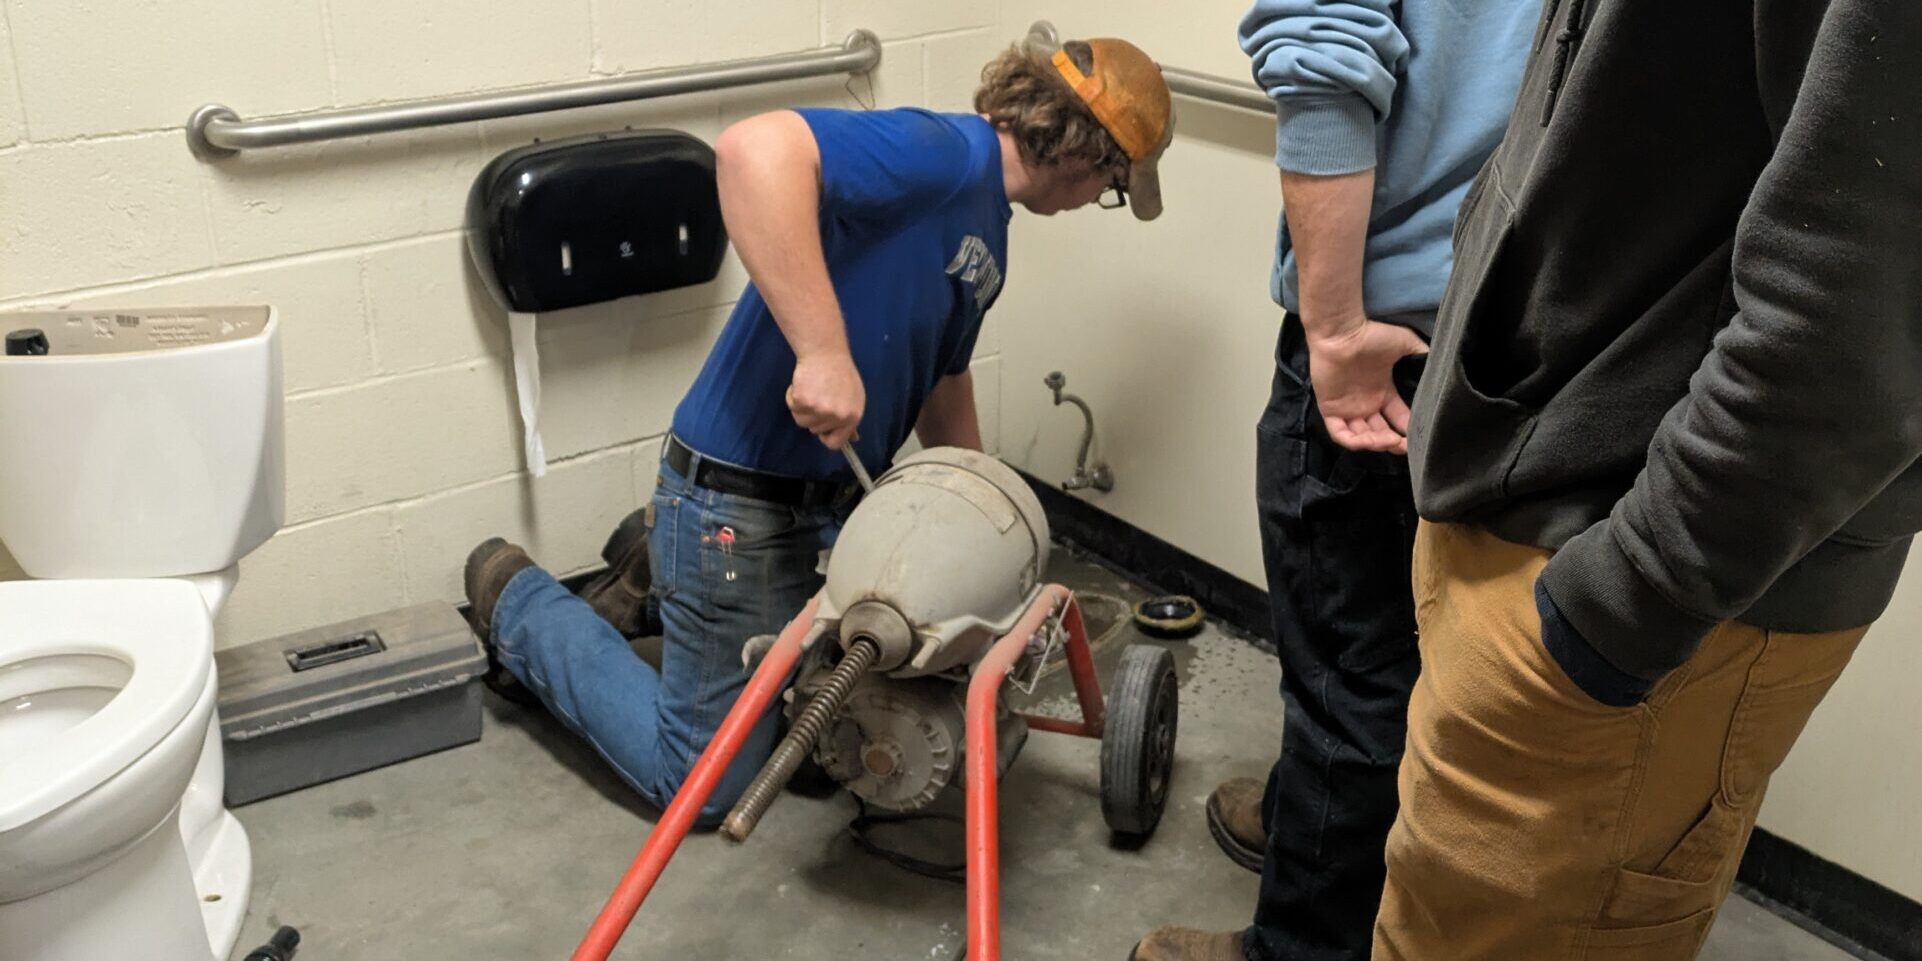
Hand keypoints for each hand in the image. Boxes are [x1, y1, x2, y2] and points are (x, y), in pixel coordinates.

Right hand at [787, 351, 864, 449]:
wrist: (826, 353)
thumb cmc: (841, 373)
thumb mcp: (854, 397)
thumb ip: (851, 418)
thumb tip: (852, 439)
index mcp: (853, 416)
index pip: (836, 443)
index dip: (826, 436)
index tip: (822, 428)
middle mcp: (838, 416)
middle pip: (815, 431)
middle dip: (814, 416)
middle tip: (819, 396)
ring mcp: (820, 410)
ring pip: (802, 421)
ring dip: (802, 408)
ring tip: (811, 389)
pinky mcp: (804, 402)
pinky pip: (792, 408)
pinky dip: (793, 397)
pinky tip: (802, 384)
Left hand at [1305, 319, 1429, 453]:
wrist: (1342, 331)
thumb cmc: (1371, 335)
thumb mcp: (1406, 343)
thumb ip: (1422, 356)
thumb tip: (1441, 367)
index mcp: (1383, 392)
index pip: (1398, 419)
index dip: (1409, 429)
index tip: (1419, 435)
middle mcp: (1366, 404)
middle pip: (1382, 433)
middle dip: (1394, 442)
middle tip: (1406, 444)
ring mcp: (1348, 408)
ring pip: (1363, 438)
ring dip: (1378, 443)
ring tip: (1390, 440)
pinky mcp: (1331, 410)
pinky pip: (1341, 435)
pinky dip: (1355, 442)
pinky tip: (1369, 439)